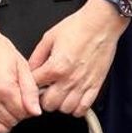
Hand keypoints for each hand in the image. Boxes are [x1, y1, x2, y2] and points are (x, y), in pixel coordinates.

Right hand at [0, 25, 40, 132]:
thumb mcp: (21, 65)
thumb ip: (29, 90)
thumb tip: (36, 111)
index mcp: (5, 88)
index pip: (22, 114)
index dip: (28, 111)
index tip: (27, 104)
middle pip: (9, 122)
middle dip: (17, 118)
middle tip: (17, 108)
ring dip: (3, 128)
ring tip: (6, 117)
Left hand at [28, 0, 124, 115]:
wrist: (101, 23)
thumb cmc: (78, 27)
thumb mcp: (49, 37)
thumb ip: (37, 56)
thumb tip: (29, 69)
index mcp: (55, 66)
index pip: (34, 87)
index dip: (31, 85)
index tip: (33, 82)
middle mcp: (69, 79)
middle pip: (48, 104)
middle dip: (43, 98)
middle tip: (45, 89)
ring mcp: (83, 84)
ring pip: (65, 109)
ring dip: (60, 104)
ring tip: (59, 93)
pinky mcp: (95, 85)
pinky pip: (84, 107)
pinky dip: (76, 108)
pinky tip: (73, 99)